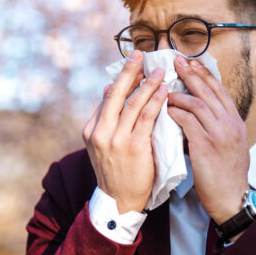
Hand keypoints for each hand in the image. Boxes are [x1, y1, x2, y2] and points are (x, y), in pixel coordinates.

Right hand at [82, 50, 167, 212]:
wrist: (120, 201)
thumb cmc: (116, 170)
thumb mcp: (103, 144)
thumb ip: (107, 118)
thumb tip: (111, 88)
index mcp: (91, 129)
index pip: (108, 97)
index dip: (122, 78)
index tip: (134, 64)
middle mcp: (100, 132)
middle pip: (116, 94)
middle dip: (129, 71)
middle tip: (140, 53)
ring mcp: (116, 139)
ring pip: (133, 103)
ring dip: (148, 84)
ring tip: (159, 71)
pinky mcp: (134, 147)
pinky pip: (147, 118)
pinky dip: (156, 102)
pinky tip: (164, 92)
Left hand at [167, 57, 249, 224]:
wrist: (232, 199)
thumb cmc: (227, 176)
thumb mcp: (231, 146)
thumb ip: (220, 127)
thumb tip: (203, 113)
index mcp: (237, 122)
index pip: (221, 90)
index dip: (206, 74)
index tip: (193, 62)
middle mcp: (230, 124)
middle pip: (209, 91)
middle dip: (191, 74)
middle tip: (176, 61)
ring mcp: (219, 134)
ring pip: (197, 103)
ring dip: (178, 94)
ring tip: (164, 90)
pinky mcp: (205, 146)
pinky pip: (186, 121)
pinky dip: (174, 113)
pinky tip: (165, 111)